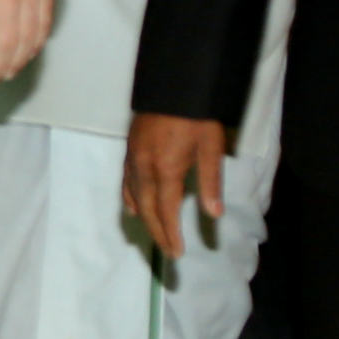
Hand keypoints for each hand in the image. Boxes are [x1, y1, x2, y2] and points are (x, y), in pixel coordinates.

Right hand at [123, 114, 230, 261]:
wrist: (173, 85)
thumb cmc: (196, 116)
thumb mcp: (210, 147)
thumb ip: (210, 182)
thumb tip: (214, 214)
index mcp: (166, 170)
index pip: (165, 211)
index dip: (170, 234)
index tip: (176, 253)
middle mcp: (144, 168)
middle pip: (146, 209)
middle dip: (156, 232)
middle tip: (167, 251)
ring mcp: (133, 159)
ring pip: (133, 197)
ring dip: (144, 219)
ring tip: (154, 233)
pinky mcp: (129, 149)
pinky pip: (125, 182)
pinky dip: (129, 199)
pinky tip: (133, 206)